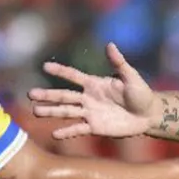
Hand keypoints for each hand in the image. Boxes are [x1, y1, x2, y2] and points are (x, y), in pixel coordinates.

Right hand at [28, 42, 156, 138]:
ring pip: (66, 112)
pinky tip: (54, 134)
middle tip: (30, 94)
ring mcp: (90, 113)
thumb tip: (110, 44)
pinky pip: (78, 129)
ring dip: (51, 112)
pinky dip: (67, 132)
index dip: (60, 71)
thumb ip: (119, 63)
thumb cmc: (141, 93)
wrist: (148, 115)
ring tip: (35, 111)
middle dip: (47, 95)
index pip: (73, 75)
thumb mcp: (131, 77)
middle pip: (64, 95)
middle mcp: (88, 97)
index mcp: (95, 83)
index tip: (45, 67)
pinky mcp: (95, 127)